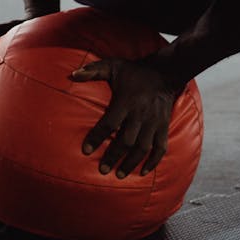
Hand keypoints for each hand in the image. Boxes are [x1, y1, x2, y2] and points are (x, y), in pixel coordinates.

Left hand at [70, 58, 181, 177]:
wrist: (166, 71)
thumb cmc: (135, 71)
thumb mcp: (113, 66)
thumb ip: (93, 70)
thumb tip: (73, 74)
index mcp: (126, 101)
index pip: (109, 123)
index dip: (96, 138)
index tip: (86, 151)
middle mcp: (140, 114)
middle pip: (126, 140)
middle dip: (114, 156)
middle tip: (103, 170)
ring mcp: (154, 121)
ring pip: (143, 147)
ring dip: (131, 162)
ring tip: (120, 174)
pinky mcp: (164, 125)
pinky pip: (161, 147)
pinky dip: (153, 161)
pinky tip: (144, 172)